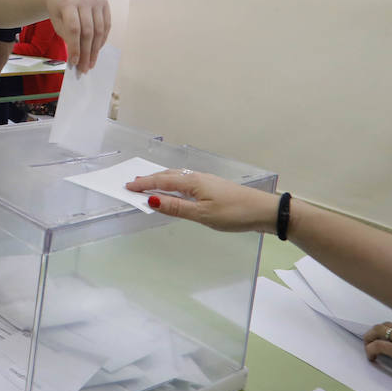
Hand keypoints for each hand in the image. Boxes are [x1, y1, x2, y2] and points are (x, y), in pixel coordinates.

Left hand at [43, 0, 110, 72]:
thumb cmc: (59, 12)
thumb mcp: (57, 23)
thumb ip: (67, 37)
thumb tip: (78, 58)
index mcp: (67, 3)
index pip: (73, 29)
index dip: (75, 47)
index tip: (74, 62)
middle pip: (88, 31)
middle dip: (86, 53)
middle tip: (84, 68)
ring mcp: (95, 0)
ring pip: (99, 30)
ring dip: (95, 50)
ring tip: (90, 63)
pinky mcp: (104, 3)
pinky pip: (106, 26)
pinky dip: (102, 40)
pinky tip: (96, 50)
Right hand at [125, 169, 278, 232]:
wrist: (264, 211)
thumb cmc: (234, 213)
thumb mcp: (203, 214)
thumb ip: (176, 207)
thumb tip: (151, 200)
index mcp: (192, 183)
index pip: (161, 182)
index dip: (143, 185)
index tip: (127, 186)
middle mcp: (197, 178)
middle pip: (168, 176)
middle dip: (149, 179)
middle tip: (133, 184)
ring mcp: (206, 181)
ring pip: (177, 177)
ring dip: (161, 180)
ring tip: (149, 184)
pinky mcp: (213, 187)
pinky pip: (186, 181)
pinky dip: (173, 183)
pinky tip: (176, 189)